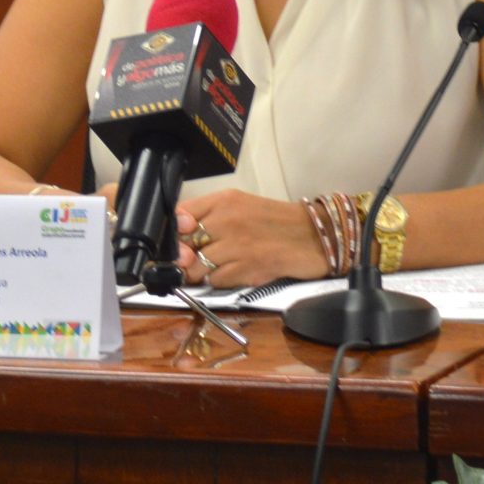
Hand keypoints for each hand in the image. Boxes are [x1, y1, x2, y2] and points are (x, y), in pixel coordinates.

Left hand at [174, 189, 330, 288]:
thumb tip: (177, 234)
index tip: (174, 243)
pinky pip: (215, 281)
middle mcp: (226, 220)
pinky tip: (232, 273)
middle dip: (181, 257)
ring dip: (197, 273)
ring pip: (195, 267)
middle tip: (189, 261)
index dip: (171, 233)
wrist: (313, 236)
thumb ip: (208, 215)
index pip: (179, 215)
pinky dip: (218, 282)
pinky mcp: (247, 269)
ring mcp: (236, 245)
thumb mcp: (239, 206)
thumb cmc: (274, 221)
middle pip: (183, 244)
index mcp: (223, 201)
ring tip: (213, 268)